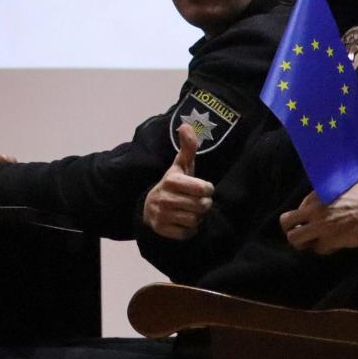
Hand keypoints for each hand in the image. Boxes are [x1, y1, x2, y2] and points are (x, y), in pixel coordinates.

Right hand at [141, 123, 213, 238]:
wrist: (150, 208)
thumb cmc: (173, 185)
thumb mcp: (181, 166)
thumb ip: (187, 147)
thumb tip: (185, 124)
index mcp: (171, 180)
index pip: (204, 189)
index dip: (207, 189)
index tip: (201, 188)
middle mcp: (164, 197)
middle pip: (201, 206)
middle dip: (203, 205)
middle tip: (196, 201)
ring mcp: (161, 214)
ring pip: (195, 220)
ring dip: (196, 217)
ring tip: (189, 211)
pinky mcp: (161, 229)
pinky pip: (187, 233)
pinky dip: (189, 230)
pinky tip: (182, 222)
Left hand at [280, 177, 357, 254]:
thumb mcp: (350, 181)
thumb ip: (336, 184)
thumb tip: (334, 184)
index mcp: (318, 192)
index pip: (300, 206)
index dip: (306, 215)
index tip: (315, 219)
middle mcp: (314, 208)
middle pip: (286, 221)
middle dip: (291, 229)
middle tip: (302, 233)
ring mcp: (321, 225)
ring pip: (294, 239)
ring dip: (303, 243)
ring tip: (313, 243)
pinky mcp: (331, 240)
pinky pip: (318, 249)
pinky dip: (325, 249)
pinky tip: (335, 245)